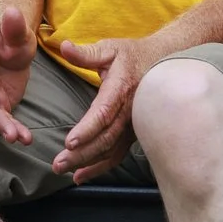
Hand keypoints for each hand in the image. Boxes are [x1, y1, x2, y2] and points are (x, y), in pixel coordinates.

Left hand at [52, 33, 169, 182]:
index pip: (103, 113)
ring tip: (66, 172)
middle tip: (58, 164)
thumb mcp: (110, 48)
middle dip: (81, 154)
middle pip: (105, 138)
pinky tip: (82, 176)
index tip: (70, 142)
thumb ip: (86, 53)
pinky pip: (117, 154)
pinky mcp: (134, 134)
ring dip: (88, 164)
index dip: (87, 129)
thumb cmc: (132, 55)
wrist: (164, 63)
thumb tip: (63, 46)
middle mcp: (129, 111)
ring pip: (111, 150)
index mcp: (121, 88)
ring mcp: (133, 125)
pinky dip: (100, 167)